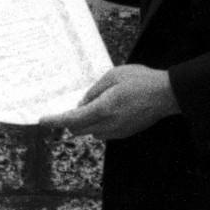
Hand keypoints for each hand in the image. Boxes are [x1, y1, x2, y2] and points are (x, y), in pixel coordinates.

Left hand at [38, 65, 177, 140]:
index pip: (71, 119)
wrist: (166, 95)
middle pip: (79, 129)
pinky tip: (108, 110)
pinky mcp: (125, 133)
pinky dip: (99, 124)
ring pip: (91, 131)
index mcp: (103, 109)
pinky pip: (104, 132)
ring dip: (86, 122)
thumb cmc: (141, 81)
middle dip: (71, 121)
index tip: (43, 120)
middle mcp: (108, 124)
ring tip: (95, 105)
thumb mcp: (113, 76)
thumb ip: (94, 91)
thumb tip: (83, 103)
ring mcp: (117, 131)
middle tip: (69, 108)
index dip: (55, 120)